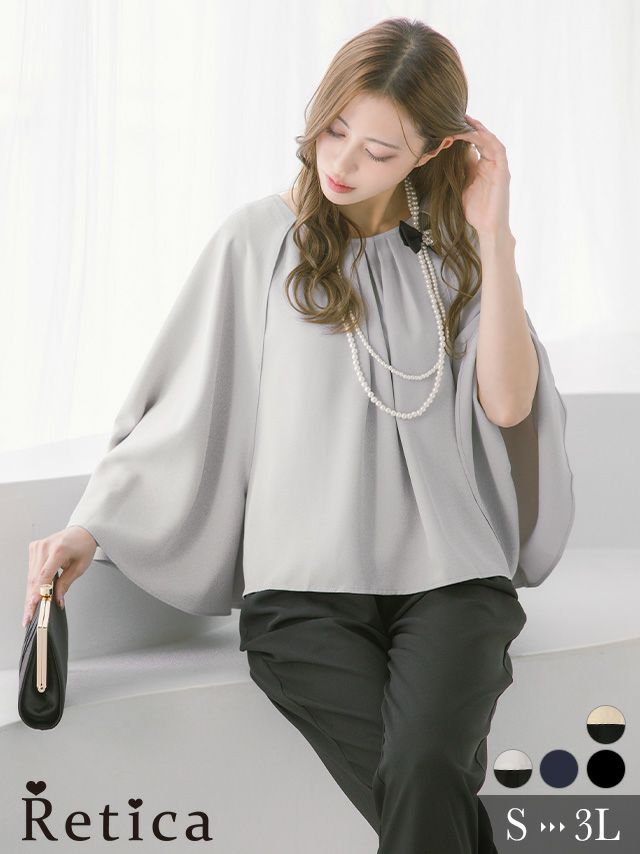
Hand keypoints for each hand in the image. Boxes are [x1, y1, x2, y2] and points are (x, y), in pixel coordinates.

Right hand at [23, 526, 96, 626]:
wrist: (80, 532)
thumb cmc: (83, 547)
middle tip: (29, 617)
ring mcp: (37, 547)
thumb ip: (66, 583)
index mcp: (59, 550)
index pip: (45, 574)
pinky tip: (32, 597)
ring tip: (29, 612)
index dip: (39, 591)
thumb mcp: (80, 567)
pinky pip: (31, 570)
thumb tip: (57, 599)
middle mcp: (45, 546)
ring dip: (30, 594)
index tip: (34, 604)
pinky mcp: (34, 548)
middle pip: (35, 578)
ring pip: (31, 576)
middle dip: (31, 599)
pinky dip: (32, 584)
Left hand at [451, 114, 512, 238]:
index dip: (465, 132)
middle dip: (471, 126)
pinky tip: (475, 134)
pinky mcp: (503, 172)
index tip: (450, 123)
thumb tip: (453, 151)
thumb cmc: (476, 210)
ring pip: (491, 140)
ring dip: (478, 130)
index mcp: (484, 165)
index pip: (475, 142)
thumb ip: (462, 168)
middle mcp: (493, 163)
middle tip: (456, 115)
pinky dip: (487, 140)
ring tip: (464, 121)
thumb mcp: (463, 184)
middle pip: (483, 137)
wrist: (487, 227)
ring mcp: (499, 167)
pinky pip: (497, 150)